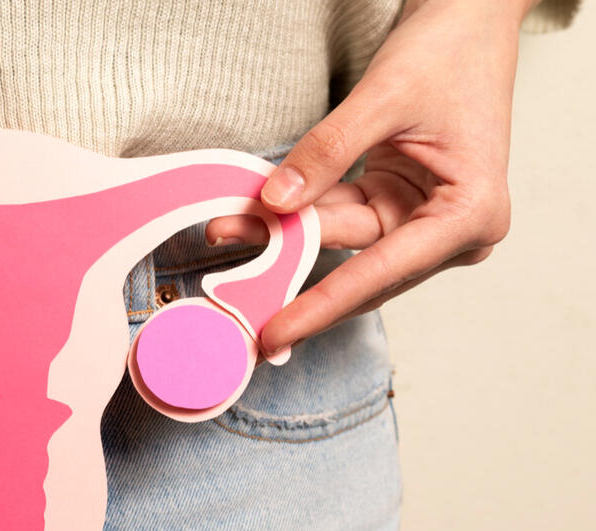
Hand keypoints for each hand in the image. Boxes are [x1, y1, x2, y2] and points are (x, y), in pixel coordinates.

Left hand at [205, 0, 536, 357]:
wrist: (469, 20)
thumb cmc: (450, 52)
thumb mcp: (384, 98)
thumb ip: (328, 152)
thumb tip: (276, 201)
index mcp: (471, 213)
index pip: (383, 271)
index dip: (322, 306)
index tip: (275, 332)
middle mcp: (453, 230)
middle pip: (359, 264)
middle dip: (291, 268)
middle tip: (230, 289)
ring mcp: (424, 221)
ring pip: (342, 244)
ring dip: (285, 238)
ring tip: (228, 230)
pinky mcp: (397, 206)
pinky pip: (340, 219)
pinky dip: (300, 217)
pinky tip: (255, 215)